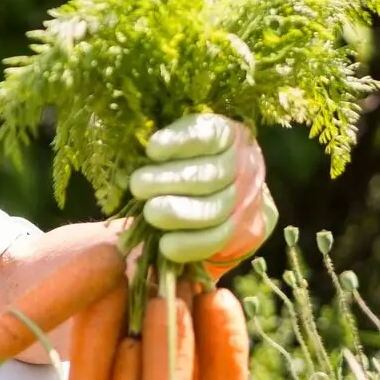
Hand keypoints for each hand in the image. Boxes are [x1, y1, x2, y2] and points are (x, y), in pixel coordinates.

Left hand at [128, 113, 277, 275]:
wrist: (229, 194)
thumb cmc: (186, 162)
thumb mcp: (179, 144)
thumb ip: (162, 146)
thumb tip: (133, 151)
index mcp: (227, 135)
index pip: (209, 134)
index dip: (181, 141)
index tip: (152, 149)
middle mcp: (243, 165)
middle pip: (211, 174)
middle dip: (171, 181)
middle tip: (138, 186)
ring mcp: (246, 199)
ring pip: (215, 209)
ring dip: (179, 214)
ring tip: (150, 213)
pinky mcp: (244, 229)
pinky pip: (218, 240)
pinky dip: (190, 244)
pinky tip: (166, 245)